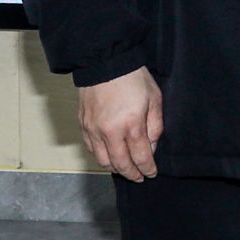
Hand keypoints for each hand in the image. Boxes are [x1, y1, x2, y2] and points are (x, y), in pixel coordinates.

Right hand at [78, 66, 163, 181]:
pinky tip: (109, 155)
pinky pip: (91, 149)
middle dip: (131, 174)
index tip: (151, 173)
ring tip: (125, 168)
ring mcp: (94, 129)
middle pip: (120, 164)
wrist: (106, 62)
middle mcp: (110, 131)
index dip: (147, 169)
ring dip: (115, 168)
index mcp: (131, 124)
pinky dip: (101, 156)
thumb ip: (155, 126)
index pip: (140, 157)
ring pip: (103, 161)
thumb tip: (151, 147)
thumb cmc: (133, 77)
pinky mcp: (83, 125)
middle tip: (139, 177)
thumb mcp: (154, 98)